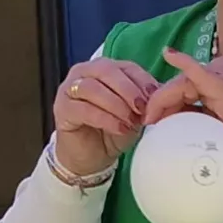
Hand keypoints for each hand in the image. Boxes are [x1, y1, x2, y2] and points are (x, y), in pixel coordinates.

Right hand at [47, 56, 157, 181]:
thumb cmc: (113, 130)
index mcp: (104, 69)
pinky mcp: (62, 109)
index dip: (142, 80)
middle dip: (128, 89)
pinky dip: (104, 118)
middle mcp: (83, 73)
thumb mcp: (135, 113)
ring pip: (92, 87)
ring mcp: (69, 89)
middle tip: (142, 108)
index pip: (125, 66)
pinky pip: (83, 108)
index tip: (156, 97)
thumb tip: (161, 93)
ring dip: (116, 104)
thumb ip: (145, 100)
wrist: (92, 157)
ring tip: (130, 121)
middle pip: (106, 70)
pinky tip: (119, 128)